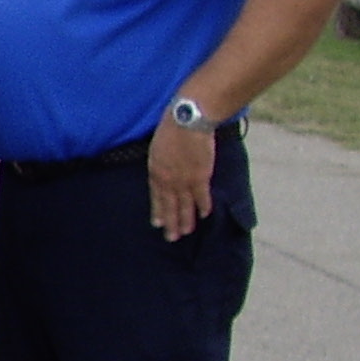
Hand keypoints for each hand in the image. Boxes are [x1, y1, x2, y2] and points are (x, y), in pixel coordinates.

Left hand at [148, 119, 216, 239]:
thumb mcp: (157, 148)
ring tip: (185, 233)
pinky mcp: (200, 176)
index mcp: (155, 172)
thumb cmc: (170, 129)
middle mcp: (168, 181)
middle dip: (170, 223)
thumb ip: (160, 162)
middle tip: (171, 238)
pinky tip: (203, 216)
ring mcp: (184, 180)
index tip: (158, 224)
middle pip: (169, 205)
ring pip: (185, 205)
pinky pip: (202, 196)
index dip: (158, 211)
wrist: (187, 122)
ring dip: (186, 220)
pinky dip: (203, 206)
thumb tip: (163, 169)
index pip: (156, 197)